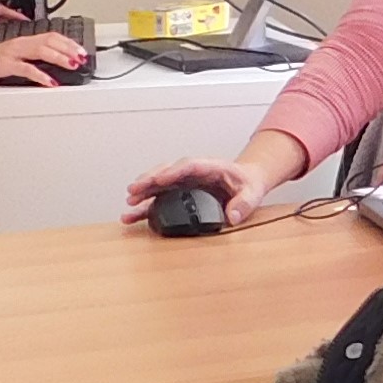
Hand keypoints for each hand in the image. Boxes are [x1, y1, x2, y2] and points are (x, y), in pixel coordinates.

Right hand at [0, 35, 87, 84]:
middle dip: (69, 48)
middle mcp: (18, 43)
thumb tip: (51, 68)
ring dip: (59, 57)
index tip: (81, 50)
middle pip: (49, 40)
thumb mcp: (12, 60)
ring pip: (40, 50)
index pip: (49, 36)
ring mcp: (10, 53)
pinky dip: (40, 75)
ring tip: (72, 64)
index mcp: (21, 41)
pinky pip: (25, 68)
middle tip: (82, 56)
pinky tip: (51, 81)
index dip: (67, 42)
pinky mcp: (3, 64)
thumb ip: (29, 60)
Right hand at [120, 135, 303, 220]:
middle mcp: (193, 172)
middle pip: (167, 171)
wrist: (247, 181)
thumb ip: (244, 203)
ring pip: (159, 183)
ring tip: (129, 203)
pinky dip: (146, 205)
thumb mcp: (253, 193)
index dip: (173, 171)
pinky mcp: (180, 192)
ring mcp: (185, 182)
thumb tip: (233, 216)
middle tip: (134, 190)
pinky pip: (160, 197)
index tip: (160, 179)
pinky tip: (132, 214)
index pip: (189, 165)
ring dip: (143, 192)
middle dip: (150, 180)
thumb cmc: (248, 184)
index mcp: (211, 167)